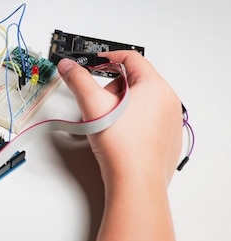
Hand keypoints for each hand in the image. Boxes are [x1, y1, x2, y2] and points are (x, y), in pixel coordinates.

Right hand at [58, 50, 182, 240]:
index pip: (132, 58)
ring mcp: (171, 122)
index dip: (110, 57)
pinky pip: (148, 121)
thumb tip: (68, 67)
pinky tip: (119, 136)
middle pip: (135, 81)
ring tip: (107, 123)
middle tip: (98, 104)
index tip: (97, 62)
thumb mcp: (92, 104)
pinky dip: (132, 122)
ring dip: (121, 106)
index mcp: (155, 87)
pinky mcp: (168, 140)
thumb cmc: (122, 146)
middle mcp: (168, 102)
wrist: (135, 183)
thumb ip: (77, 80)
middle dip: (113, 89)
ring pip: (141, 102)